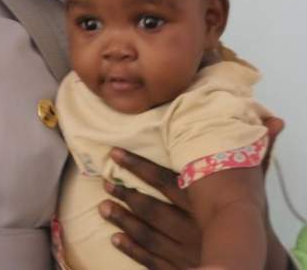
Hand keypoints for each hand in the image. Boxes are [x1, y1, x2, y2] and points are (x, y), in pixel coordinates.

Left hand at [101, 117, 286, 269]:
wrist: (258, 259)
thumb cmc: (252, 218)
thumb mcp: (253, 186)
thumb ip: (256, 154)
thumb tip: (273, 120)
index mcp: (203, 204)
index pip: (164, 181)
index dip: (138, 166)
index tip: (115, 153)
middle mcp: (191, 227)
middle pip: (152, 209)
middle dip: (126, 194)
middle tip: (104, 182)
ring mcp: (185, 251)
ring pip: (148, 234)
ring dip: (123, 220)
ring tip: (103, 206)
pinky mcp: (180, 268)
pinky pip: (152, 260)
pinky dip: (133, 249)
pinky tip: (115, 239)